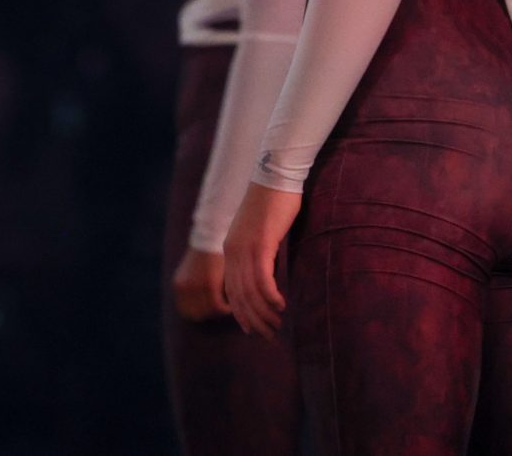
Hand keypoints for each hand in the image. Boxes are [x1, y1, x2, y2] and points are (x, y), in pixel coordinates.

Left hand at [171, 247, 230, 321]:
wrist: (214, 233)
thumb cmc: (209, 253)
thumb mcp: (196, 272)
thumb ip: (197, 290)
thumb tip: (206, 311)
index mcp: (179, 285)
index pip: (186, 312)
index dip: (200, 312)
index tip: (213, 308)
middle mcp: (183, 288)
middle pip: (196, 314)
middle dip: (210, 313)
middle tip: (223, 305)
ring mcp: (195, 287)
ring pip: (209, 312)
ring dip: (220, 310)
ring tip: (229, 301)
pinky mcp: (210, 285)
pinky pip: (218, 306)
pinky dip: (227, 306)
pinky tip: (232, 299)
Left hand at [222, 183, 300, 338]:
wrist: (274, 175)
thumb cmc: (273, 202)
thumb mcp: (261, 232)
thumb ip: (260, 252)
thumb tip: (268, 273)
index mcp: (230, 249)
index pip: (232, 291)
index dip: (242, 313)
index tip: (254, 329)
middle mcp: (232, 251)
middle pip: (239, 297)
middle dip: (254, 319)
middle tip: (268, 334)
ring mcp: (245, 248)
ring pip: (251, 292)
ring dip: (264, 313)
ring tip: (277, 325)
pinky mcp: (261, 244)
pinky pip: (263, 280)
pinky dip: (271, 297)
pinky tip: (281, 306)